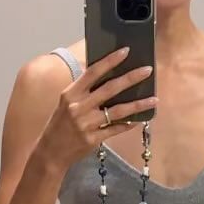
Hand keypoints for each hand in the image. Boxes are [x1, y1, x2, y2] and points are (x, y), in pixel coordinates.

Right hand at [40, 48, 157, 171]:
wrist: (50, 152)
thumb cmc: (59, 124)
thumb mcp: (66, 103)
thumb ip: (83, 91)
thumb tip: (107, 76)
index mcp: (71, 94)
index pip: (93, 72)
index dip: (110, 61)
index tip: (125, 51)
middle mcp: (78, 107)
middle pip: (110, 89)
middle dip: (131, 78)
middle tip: (148, 70)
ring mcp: (86, 124)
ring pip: (118, 111)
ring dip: (138, 104)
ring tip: (154, 99)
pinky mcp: (93, 139)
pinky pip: (115, 129)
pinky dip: (128, 124)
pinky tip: (139, 119)